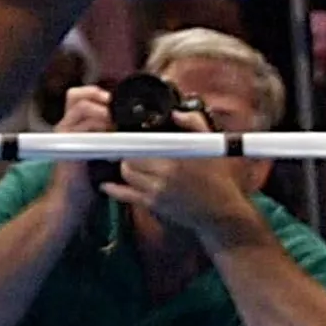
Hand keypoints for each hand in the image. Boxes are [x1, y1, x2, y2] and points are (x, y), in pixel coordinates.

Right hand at [47, 82, 113, 216]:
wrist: (70, 201)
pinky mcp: (68, 146)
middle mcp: (64, 126)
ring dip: (104, 113)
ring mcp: (64, 135)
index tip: (114, 103)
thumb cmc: (87, 179)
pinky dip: (102, 128)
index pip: (78, 95)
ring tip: (116, 126)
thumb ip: (107, 133)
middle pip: (76, 95)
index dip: (96, 93)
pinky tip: (112, 141)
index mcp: (71, 125)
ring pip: (82, 107)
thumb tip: (129, 123)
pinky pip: (85, 127)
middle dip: (99, 98)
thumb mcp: (99, 150)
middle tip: (115, 112)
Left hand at [102, 104, 251, 245]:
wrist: (220, 213)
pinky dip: (113, 189)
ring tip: (123, 159)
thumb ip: (193, 122)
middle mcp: (165, 173)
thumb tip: (175, 112)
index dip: (130, 135)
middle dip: (125, 149)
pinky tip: (106, 184)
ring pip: (126, 173)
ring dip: (123, 166)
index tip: (122, 129)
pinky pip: (127, 196)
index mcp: (177, 155)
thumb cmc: (217, 177)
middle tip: (124, 143)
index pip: (143, 141)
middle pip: (130, 156)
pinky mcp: (154, 205)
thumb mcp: (210, 145)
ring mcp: (158, 191)